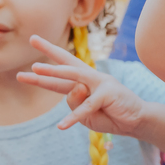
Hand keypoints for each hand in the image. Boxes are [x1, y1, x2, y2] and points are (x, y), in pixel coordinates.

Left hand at [18, 35, 145, 135]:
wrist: (136, 122)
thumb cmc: (110, 116)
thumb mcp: (85, 114)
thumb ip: (74, 102)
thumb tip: (75, 88)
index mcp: (84, 82)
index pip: (61, 73)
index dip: (44, 70)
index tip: (28, 65)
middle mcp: (90, 77)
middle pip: (67, 61)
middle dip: (49, 50)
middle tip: (32, 39)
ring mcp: (100, 82)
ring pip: (74, 76)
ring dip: (54, 72)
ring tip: (36, 70)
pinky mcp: (108, 93)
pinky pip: (86, 106)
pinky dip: (74, 116)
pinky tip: (62, 125)